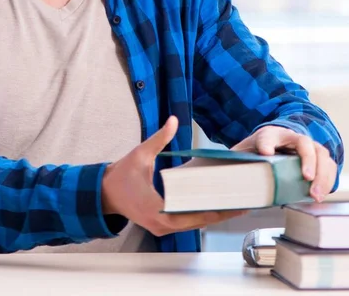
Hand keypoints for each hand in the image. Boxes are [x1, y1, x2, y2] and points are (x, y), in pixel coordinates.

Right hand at [101, 116, 246, 235]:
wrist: (104, 192)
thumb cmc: (121, 175)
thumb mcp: (140, 153)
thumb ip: (159, 138)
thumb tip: (173, 120)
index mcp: (158, 209)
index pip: (194, 214)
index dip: (217, 209)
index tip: (235, 202)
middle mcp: (162, 224)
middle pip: (199, 222)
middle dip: (221, 212)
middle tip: (243, 202)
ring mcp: (162, 228)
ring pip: (193, 225)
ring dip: (212, 215)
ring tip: (234, 204)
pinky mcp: (162, 226)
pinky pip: (186, 223)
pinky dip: (200, 215)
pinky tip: (214, 206)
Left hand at [231, 125, 336, 202]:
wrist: (275, 144)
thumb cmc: (258, 151)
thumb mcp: (244, 154)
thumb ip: (237, 163)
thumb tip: (224, 182)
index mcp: (268, 135)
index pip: (266, 136)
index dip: (267, 143)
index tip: (265, 152)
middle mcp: (290, 137)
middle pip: (303, 143)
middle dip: (307, 159)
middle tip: (306, 177)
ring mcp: (307, 146)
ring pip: (320, 154)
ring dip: (321, 174)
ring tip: (315, 194)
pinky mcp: (318, 158)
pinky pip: (329, 166)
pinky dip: (328, 180)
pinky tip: (322, 194)